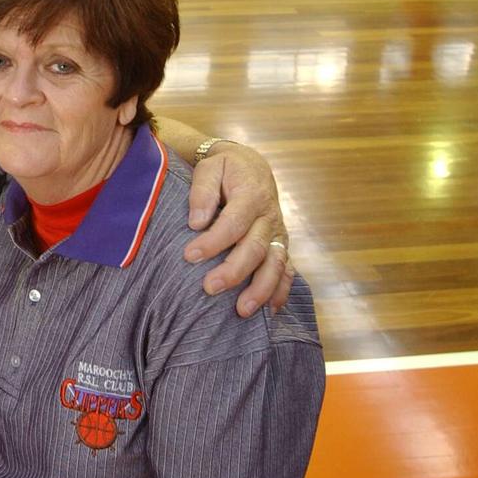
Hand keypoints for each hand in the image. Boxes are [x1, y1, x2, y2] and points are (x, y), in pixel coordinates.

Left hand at [184, 142, 291, 316]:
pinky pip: (287, 270)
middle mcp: (269, 217)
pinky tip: (270, 312)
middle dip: (233, 271)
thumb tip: (196, 222)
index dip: (213, 241)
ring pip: (276, 264)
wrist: (251, 166)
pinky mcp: (280, 246)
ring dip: (261, 289)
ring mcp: (278, 234)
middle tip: (208, 287)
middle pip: (255, 248)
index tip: (190, 255)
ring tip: (242, 310)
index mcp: (252, 196)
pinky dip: (281, 291)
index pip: (234, 223)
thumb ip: (202, 191)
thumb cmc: (226, 169)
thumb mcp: (210, 167)